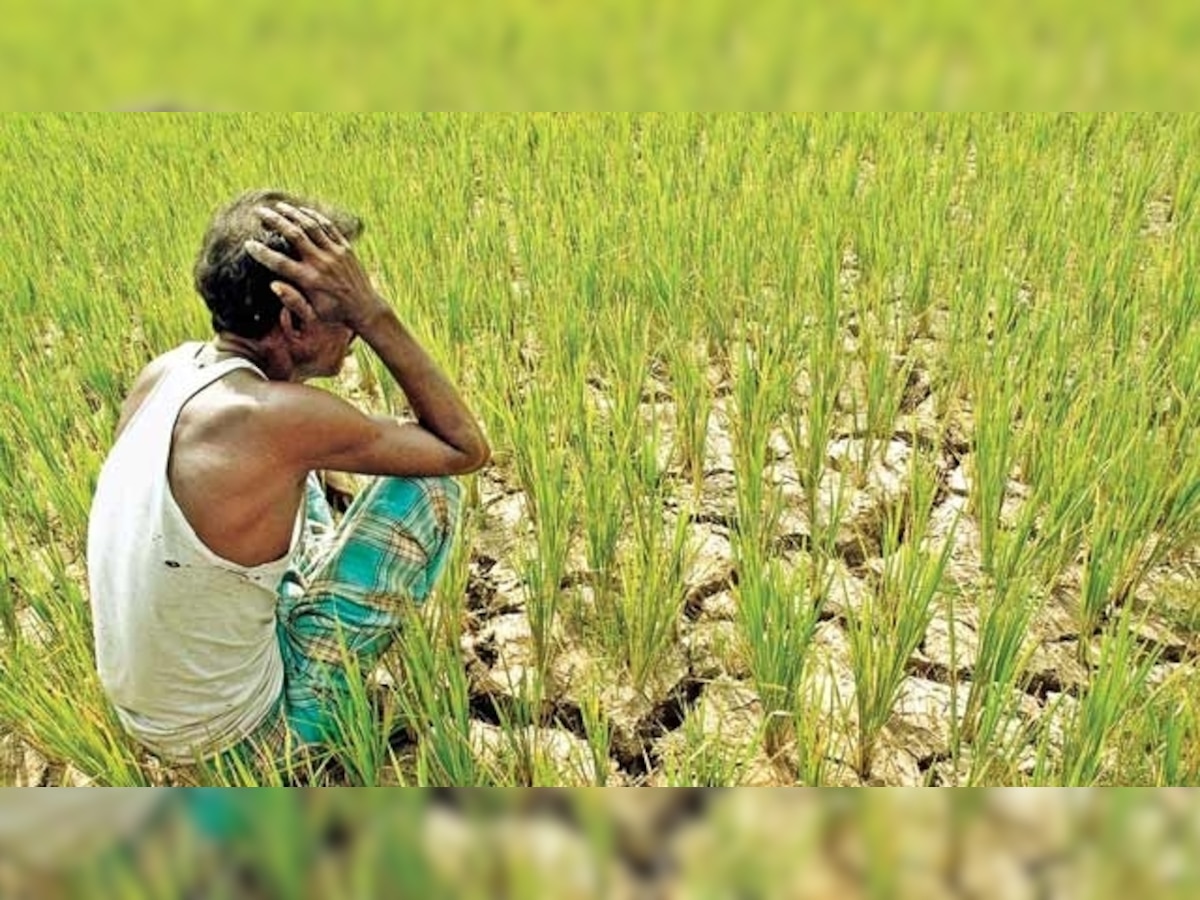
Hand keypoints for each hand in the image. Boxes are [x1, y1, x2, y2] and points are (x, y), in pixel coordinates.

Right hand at [244, 203, 382, 331]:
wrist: (365, 308)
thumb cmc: (334, 313)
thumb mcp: (312, 314)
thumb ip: (292, 301)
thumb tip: (273, 285)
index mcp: (310, 280)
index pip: (280, 263)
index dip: (262, 253)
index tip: (248, 244)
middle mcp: (321, 263)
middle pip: (294, 235)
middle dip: (274, 220)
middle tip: (258, 212)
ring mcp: (335, 253)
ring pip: (311, 226)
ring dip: (292, 213)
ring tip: (277, 206)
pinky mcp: (345, 248)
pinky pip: (328, 227)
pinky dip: (314, 217)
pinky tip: (301, 211)